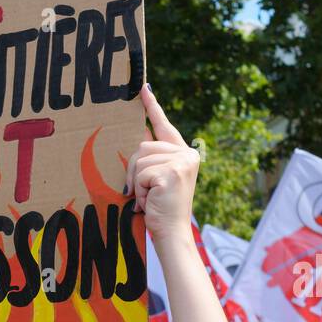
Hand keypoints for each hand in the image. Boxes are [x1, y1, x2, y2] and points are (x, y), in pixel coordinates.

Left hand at [125, 85, 199, 244]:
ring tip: (149, 198)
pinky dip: (139, 190)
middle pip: (143, 145)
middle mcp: (187, 153)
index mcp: (184, 153)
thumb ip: (152, 160)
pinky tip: (150, 201)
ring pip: (139, 158)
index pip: (164, 125)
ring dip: (137, 182)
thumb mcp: (157, 180)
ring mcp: (181, 161)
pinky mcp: (171, 172)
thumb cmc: (161, 210)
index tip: (143, 87)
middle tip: (145, 193)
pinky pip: (140, 173)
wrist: (172, 233)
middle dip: (135, 170)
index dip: (152, 106)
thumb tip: (135, 145)